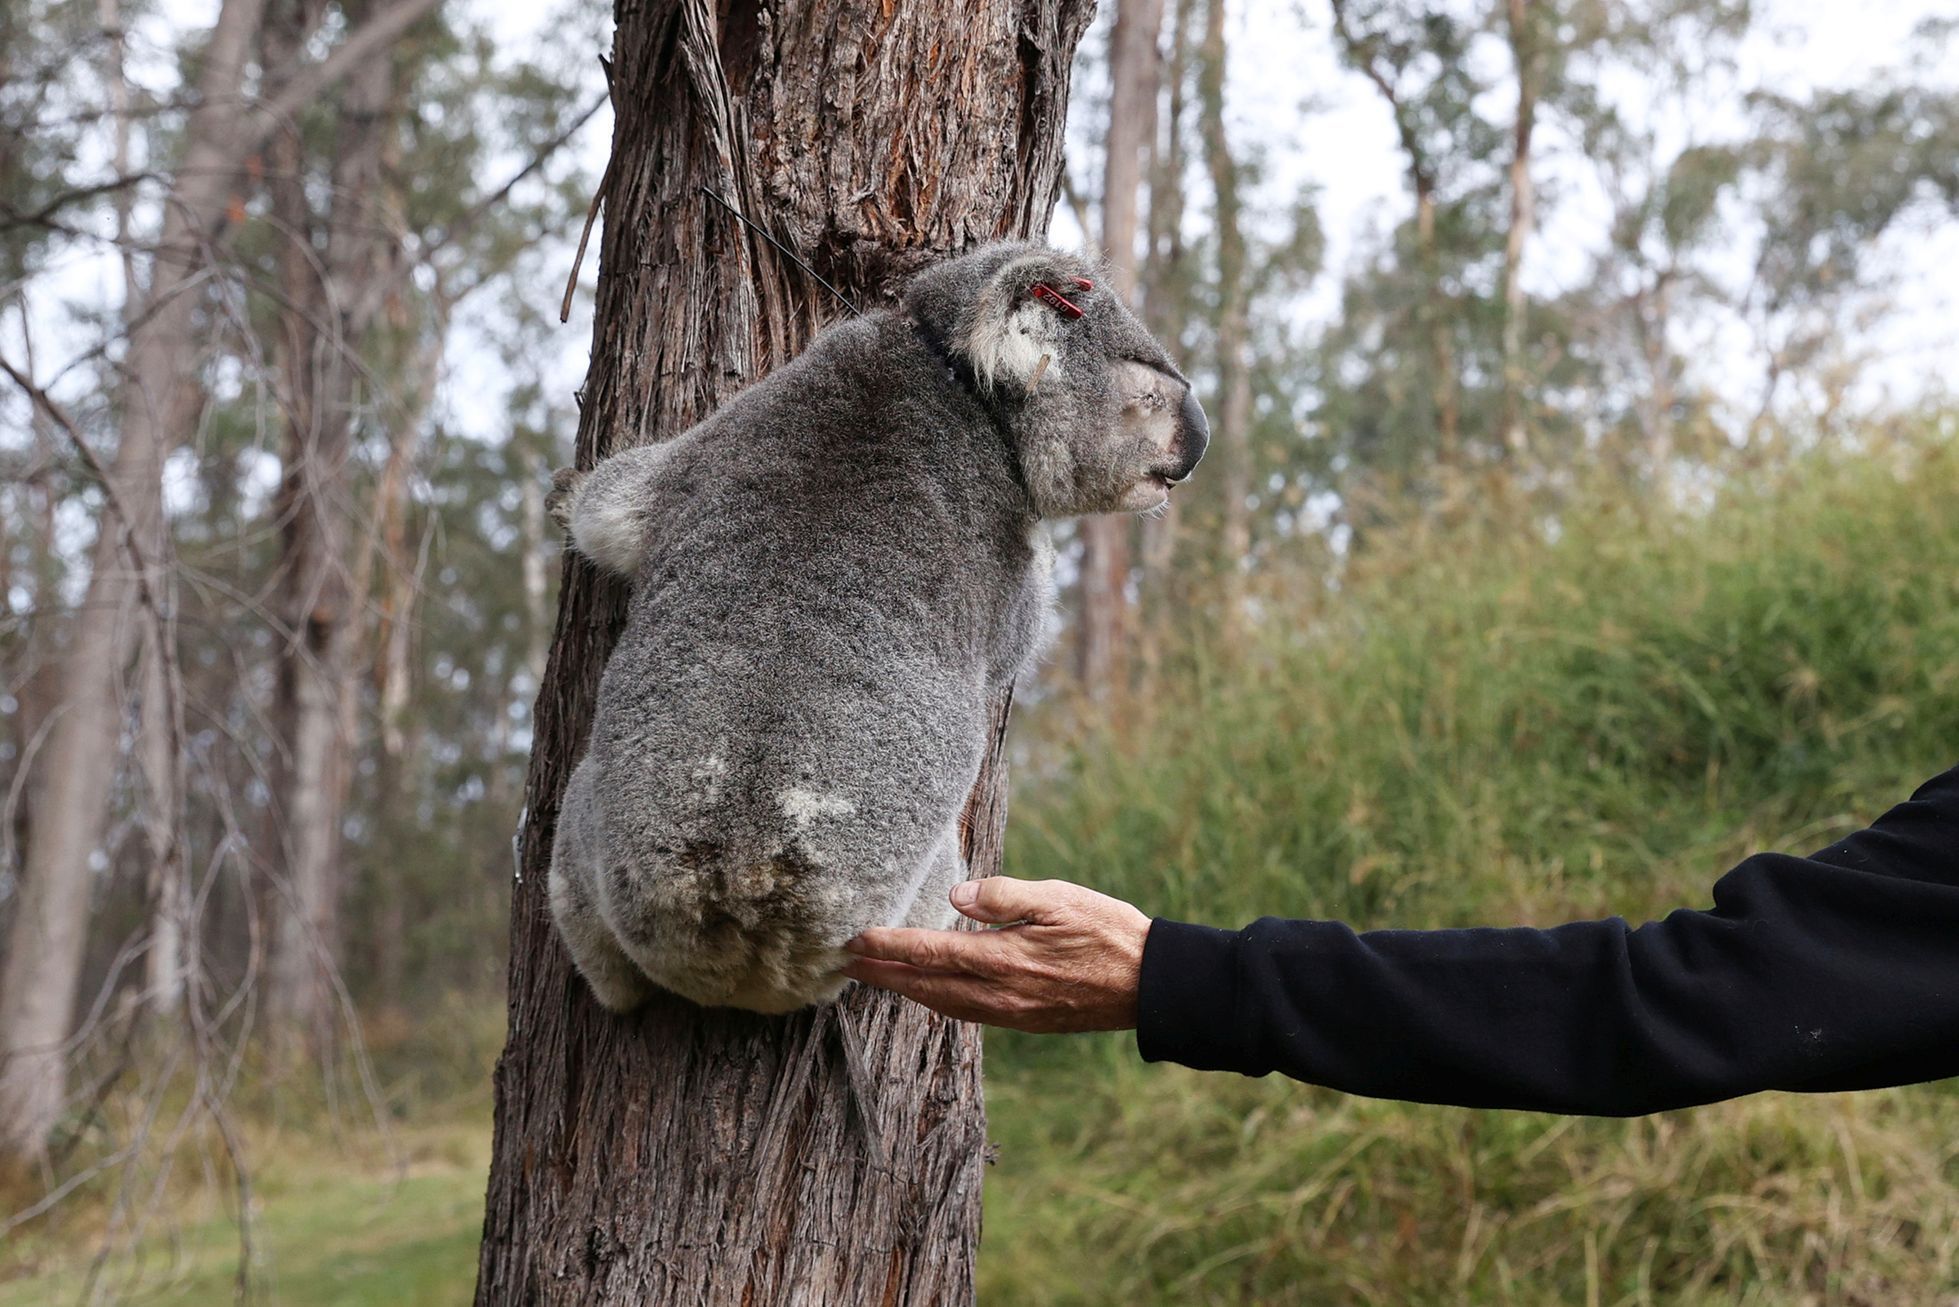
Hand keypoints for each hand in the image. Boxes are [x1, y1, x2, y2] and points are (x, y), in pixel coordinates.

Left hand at [842, 877, 1150, 1031]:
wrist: (1149, 984)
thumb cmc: (1107, 931)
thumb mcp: (1058, 898)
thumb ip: (1004, 896)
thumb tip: (955, 895)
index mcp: (1004, 959)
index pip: (931, 952)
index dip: (889, 946)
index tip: (855, 939)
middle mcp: (1001, 993)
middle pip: (926, 986)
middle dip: (885, 973)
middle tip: (847, 963)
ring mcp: (1012, 1012)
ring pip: (944, 1004)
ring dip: (908, 989)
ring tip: (879, 976)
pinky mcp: (1026, 1021)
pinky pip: (968, 1012)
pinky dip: (939, 1000)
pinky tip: (932, 991)